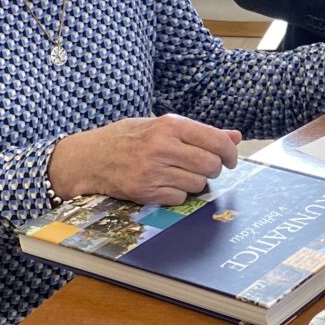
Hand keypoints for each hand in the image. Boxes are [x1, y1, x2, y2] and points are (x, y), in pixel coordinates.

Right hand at [49, 115, 240, 205]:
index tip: (230, 159)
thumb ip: (200, 132)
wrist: (88, 158)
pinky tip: (164, 184)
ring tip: (179, 173)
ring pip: (197, 184)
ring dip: (194, 182)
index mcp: (169, 125)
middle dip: (213, 169)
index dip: (230, 152)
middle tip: (203, 167)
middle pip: (210, 165)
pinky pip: (179, 198)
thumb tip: (235, 136)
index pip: (217, 140)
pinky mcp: (145, 191)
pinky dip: (177, 194)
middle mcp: (162, 147)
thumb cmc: (127, 138)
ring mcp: (153, 171)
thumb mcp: (161, 125)